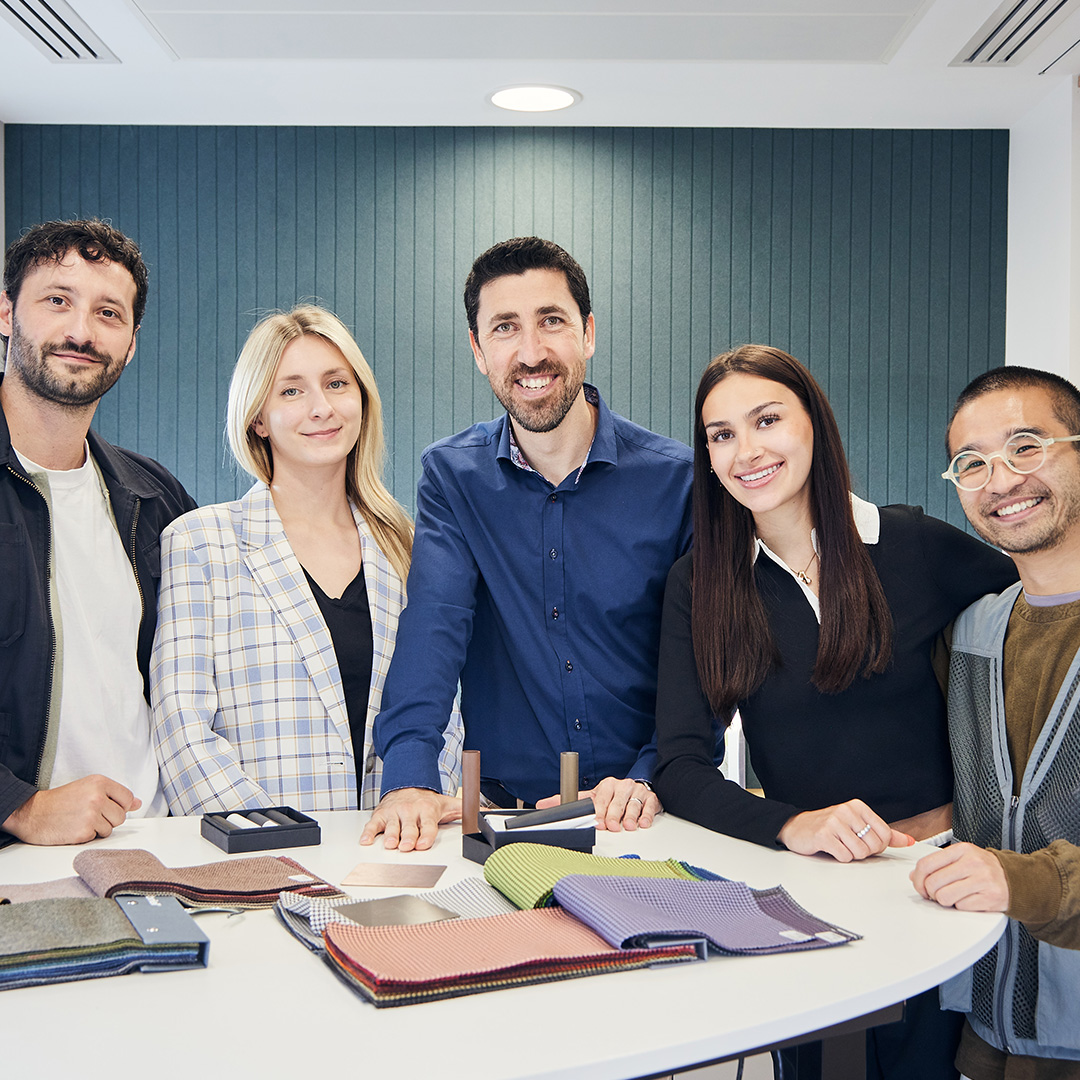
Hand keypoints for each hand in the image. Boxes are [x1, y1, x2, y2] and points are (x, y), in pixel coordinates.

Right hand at [2, 775, 140, 844]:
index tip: (106, 806)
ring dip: (98, 829)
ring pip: (110, 829)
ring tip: (80, 820)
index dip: (119, 805)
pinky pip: (97, 838)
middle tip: (89, 815)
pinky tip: (74, 828)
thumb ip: (114, 795)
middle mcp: (97, 797)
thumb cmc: (60, 801)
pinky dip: (87, 836)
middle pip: (121, 816)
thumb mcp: (88, 788)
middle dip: (108, 819)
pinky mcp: (83, 832)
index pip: (127, 797)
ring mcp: (91, 815)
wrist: (31, 813)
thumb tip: (137, 803)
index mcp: (100, 783)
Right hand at [358, 788, 461, 851]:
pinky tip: (366, 840)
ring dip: (390, 835)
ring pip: (391, 826)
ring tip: (390, 843)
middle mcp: (410, 811)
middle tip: (407, 846)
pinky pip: (373, 824)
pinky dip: (368, 832)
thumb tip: (485, 814)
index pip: (428, 825)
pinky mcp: (381, 815)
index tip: (423, 844)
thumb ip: (468, 810)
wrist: (407, 785)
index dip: (426, 835)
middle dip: (408, 837)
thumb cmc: (427, 801)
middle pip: (409, 827)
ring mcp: (395, 813)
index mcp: (427, 810)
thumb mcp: (449, 804)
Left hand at [536, 777, 661, 831]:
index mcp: (606, 785)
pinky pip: (649, 806)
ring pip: (632, 804)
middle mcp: (622, 786)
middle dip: (613, 815)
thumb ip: (570, 801)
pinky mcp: (651, 798)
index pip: (601, 799)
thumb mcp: (591, 797)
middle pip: (616, 802)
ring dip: (630, 816)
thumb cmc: (611, 796)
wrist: (634, 790)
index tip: (597, 821)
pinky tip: (643, 823)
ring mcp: (637, 792)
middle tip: (611, 826)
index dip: (598, 811)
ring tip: (627, 826)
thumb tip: (542, 805)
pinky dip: (646, 815)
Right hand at [777, 799, 913, 861]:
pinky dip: (840, 857)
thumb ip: (884, 833)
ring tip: (839, 845)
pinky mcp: (824, 835)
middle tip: (849, 844)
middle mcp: (846, 811)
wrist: (797, 828)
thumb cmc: (829, 827)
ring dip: (851, 855)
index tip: (864, 841)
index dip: (877, 845)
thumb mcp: (857, 825)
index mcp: (857, 806)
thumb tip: (909, 840)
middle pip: (873, 845)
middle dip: (864, 851)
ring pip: (860, 853)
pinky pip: (845, 856)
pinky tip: (831, 848)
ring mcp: (834, 822)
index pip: (884, 834)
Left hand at [910, 842, 1009, 911]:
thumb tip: (915, 876)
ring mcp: (982, 881)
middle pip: (933, 883)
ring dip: (945, 901)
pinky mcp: (989, 899)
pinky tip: (968, 899)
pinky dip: (961, 906)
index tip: (920, 885)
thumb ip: (937, 864)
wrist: (1015, 879)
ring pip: (944, 897)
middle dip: (931, 892)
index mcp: (962, 850)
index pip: (926, 864)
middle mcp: (972, 863)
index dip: (918, 879)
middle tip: (937, 893)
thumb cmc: (984, 868)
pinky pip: (961, 907)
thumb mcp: (961, 858)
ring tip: (954, 895)